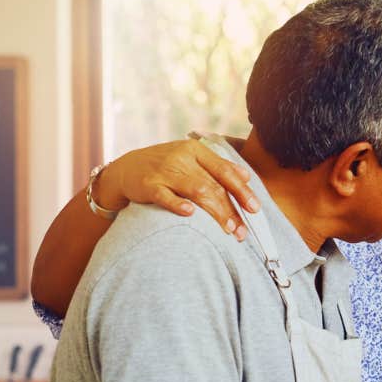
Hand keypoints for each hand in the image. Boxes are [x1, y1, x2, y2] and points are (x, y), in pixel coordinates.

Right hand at [98, 139, 259, 239]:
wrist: (127, 168)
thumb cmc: (166, 166)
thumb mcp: (191, 158)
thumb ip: (218, 166)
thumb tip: (246, 176)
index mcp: (196, 151)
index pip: (224, 171)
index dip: (241, 190)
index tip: (255, 209)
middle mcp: (181, 158)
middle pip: (213, 185)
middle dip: (231, 209)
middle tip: (242, 230)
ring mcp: (164, 171)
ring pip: (196, 191)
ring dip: (215, 211)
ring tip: (228, 230)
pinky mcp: (148, 185)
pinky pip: (165, 195)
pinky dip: (178, 204)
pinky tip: (191, 214)